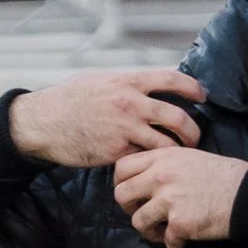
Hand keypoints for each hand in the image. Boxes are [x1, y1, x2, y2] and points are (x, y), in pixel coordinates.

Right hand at [8, 65, 204, 168]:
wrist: (45, 122)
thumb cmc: (70, 100)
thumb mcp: (100, 81)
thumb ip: (126, 84)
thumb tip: (148, 85)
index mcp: (128, 82)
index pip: (171, 79)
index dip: (192, 87)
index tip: (202, 96)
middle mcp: (130, 103)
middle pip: (177, 117)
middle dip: (193, 131)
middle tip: (196, 138)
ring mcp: (125, 129)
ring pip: (166, 144)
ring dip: (178, 153)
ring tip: (179, 158)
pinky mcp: (117, 151)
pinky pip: (144, 159)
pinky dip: (151, 164)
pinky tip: (155, 167)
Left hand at [111, 143, 247, 247]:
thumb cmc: (224, 175)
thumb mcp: (189, 156)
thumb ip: (165, 164)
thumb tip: (145, 178)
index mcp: (162, 158)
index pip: (122, 167)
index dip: (121, 182)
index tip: (133, 193)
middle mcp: (161, 177)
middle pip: (121, 195)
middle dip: (130, 208)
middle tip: (144, 213)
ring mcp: (169, 200)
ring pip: (138, 222)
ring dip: (149, 232)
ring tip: (162, 234)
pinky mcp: (180, 223)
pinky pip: (166, 243)